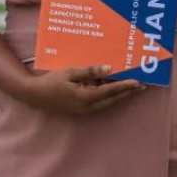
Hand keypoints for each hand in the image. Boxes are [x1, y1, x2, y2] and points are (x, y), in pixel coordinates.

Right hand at [18, 65, 144, 114]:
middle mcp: (88, 106)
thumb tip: (109, 68)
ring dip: (119, 93)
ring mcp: (84, 108)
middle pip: (113, 99)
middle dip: (127, 92)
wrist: (34, 95)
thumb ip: (90, 71)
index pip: (110, 91)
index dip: (125, 86)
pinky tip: (110, 84)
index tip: (139, 82)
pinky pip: (99, 100)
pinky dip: (108, 93)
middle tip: (142, 85)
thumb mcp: (70, 72)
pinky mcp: (81, 106)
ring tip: (131, 84)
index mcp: (86, 97)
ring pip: (107, 100)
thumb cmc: (51, 82)